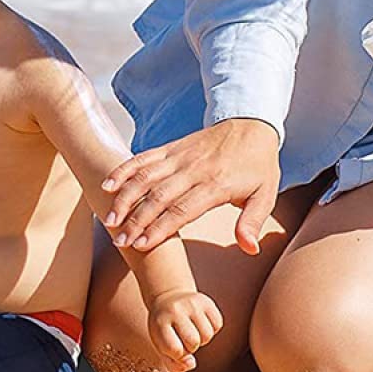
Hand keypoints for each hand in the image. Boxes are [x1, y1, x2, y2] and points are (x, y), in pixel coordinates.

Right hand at [102, 117, 281, 255]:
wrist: (252, 122)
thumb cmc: (258, 164)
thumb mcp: (265, 194)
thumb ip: (253, 221)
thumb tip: (250, 249)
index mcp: (215, 184)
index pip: (182, 209)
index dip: (161, 227)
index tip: (142, 245)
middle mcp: (193, 169)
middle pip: (158, 196)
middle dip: (136, 220)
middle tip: (120, 241)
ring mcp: (179, 156)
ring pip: (145, 177)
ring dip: (125, 198)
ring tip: (110, 219)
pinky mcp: (171, 147)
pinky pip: (143, 158)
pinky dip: (124, 170)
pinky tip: (107, 185)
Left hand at [147, 287, 223, 371]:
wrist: (169, 297)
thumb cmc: (164, 327)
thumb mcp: (160, 345)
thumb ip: (172, 364)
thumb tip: (190, 364)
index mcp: (160, 323)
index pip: (175, 349)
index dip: (178, 355)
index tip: (174, 348)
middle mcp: (176, 310)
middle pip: (193, 342)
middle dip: (191, 348)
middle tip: (183, 339)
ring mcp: (192, 304)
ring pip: (207, 335)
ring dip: (202, 339)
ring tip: (192, 331)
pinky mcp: (206, 301)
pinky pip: (217, 324)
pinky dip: (211, 329)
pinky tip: (201, 324)